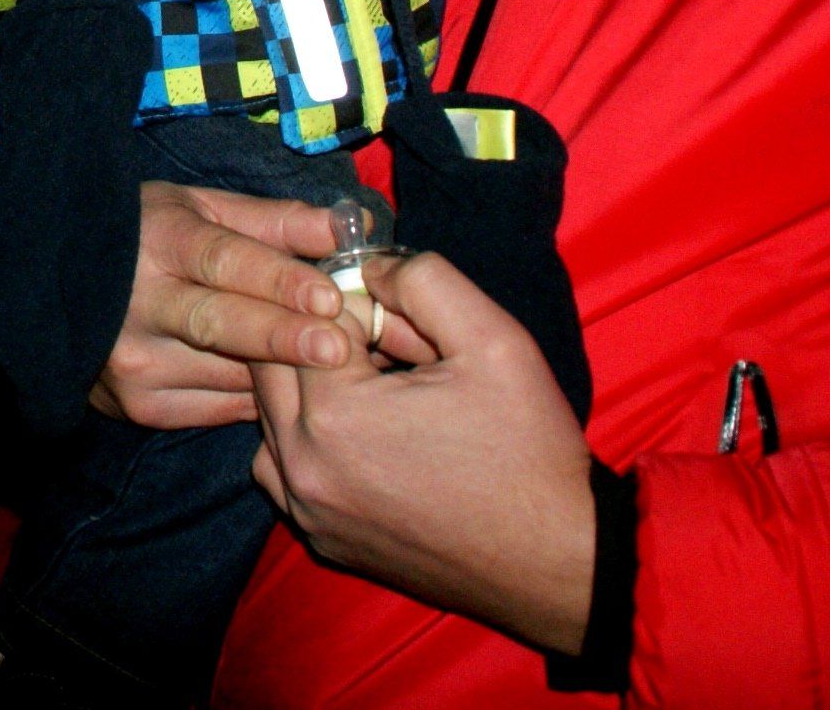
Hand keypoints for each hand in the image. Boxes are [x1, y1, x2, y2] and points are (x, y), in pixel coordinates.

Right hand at [91, 183, 365, 425]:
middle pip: (220, 322)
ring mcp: (135, 362)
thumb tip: (350, 227)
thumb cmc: (148, 238)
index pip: (222, 261)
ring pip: (227, 373)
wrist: (62, 288)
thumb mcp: (202, 210)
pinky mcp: (139, 406)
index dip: (276, 279)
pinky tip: (288, 391)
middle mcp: (138, 305)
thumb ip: (276, 223)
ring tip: (335, 368)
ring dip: (285, 375)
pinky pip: (219, 408)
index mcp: (158, 242)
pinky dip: (259, 399)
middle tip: (337, 350)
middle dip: (282, 337)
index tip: (327, 297)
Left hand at [249, 252, 595, 653]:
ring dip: (312, 392)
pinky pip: (283, 468)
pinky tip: (372, 441)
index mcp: (334, 415)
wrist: (559, 563)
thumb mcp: (494, 340)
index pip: (308, 320)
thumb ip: (422, 281)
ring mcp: (306, 510)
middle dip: (324, 344)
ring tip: (383, 396)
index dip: (360, 308)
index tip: (409, 326)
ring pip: (270, 415)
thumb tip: (366, 266)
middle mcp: (302, 467)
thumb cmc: (531, 451)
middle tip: (393, 353)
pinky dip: (311, 443)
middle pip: (272, 365)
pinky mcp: (321, 539)